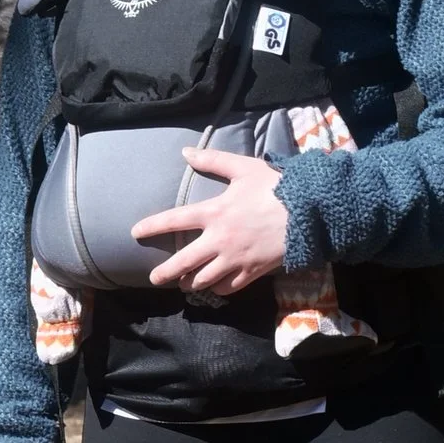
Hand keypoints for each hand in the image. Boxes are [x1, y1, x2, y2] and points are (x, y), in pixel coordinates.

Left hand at [132, 144, 292, 296]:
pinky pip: (229, 288)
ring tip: (184, 284)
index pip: (175, 220)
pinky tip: (215, 288)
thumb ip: (213, 161)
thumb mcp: (244, 168)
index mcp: (214, 212)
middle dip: (165, 273)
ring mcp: (235, 259)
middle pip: (184, 262)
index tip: (135, 233)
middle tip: (155, 279)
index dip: (152, 227)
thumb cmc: (276, 187)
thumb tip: (185, 152)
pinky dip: (219, 289)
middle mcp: (219, 240)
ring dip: (191, 283)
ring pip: (204, 280)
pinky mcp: (252, 272)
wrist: (308, 212)